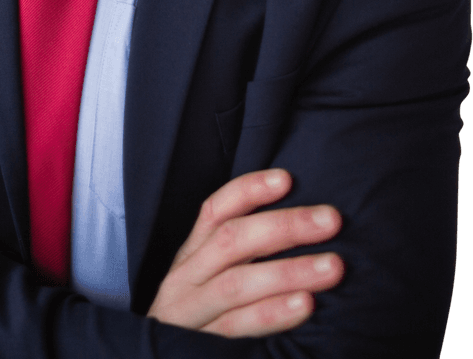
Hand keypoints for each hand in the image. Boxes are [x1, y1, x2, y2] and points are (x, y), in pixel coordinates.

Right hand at [147, 169, 343, 337]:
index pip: (214, 211)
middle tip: (331, 220)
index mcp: (191, 255)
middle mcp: (187, 277)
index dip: (249, 191)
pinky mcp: (200, 346)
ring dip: (289, 271)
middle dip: (284, 226)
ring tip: (334, 266)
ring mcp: (191, 312)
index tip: (286, 179)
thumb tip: (300, 224)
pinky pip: (238, 327)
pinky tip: (305, 305)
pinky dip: (272, 314)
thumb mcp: (206, 279)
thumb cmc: (199, 317)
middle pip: (232, 241)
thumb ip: (239, 255)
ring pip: (237, 283)